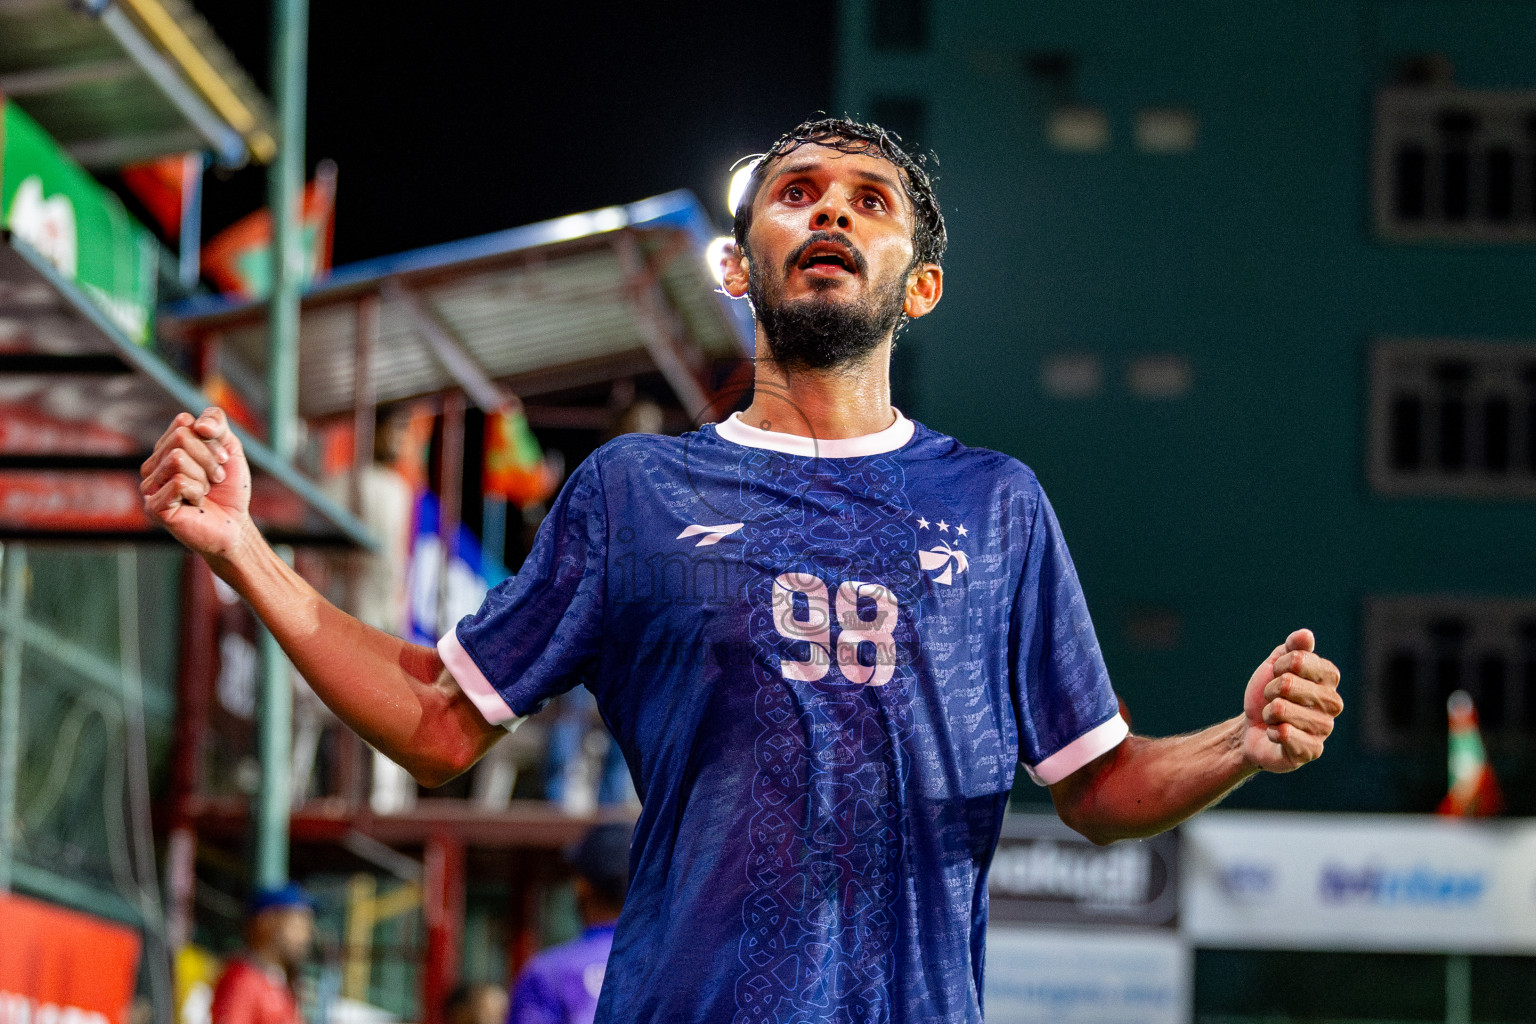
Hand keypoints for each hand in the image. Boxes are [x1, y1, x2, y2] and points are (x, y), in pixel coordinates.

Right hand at [140, 407, 250, 557]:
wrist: (235, 525)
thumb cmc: (229, 488)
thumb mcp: (229, 448)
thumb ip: (215, 423)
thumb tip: (197, 424)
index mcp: (167, 448)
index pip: (184, 423)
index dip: (211, 440)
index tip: (221, 460)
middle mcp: (153, 465)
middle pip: (180, 437)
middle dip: (209, 459)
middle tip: (215, 479)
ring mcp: (150, 486)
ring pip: (177, 458)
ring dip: (204, 477)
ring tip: (204, 493)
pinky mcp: (153, 506)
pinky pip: (178, 482)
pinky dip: (197, 492)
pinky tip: (195, 505)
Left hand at [1241, 628, 1342, 772]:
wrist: (1252, 728)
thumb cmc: (1268, 695)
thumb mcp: (1275, 666)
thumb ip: (1292, 648)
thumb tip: (1305, 635)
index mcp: (1328, 678)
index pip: (1298, 659)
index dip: (1278, 667)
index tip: (1277, 675)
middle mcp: (1333, 703)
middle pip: (1288, 684)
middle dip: (1270, 690)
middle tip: (1273, 700)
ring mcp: (1324, 728)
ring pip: (1282, 710)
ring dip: (1269, 713)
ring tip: (1274, 718)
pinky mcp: (1312, 751)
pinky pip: (1285, 735)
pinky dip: (1272, 732)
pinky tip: (1276, 734)